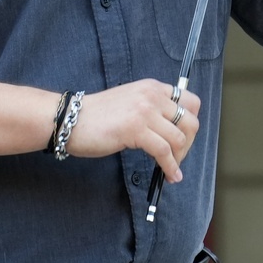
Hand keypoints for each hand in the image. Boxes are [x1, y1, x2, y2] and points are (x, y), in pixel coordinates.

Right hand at [65, 80, 201, 182]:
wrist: (71, 119)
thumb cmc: (98, 116)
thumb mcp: (131, 102)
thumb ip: (152, 109)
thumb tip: (173, 131)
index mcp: (153, 87)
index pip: (190, 102)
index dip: (191, 123)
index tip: (184, 139)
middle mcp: (153, 96)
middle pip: (190, 121)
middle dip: (189, 144)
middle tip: (178, 157)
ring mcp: (145, 111)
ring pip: (179, 139)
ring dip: (179, 158)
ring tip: (172, 170)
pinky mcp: (136, 129)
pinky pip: (164, 152)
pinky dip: (170, 167)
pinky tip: (170, 176)